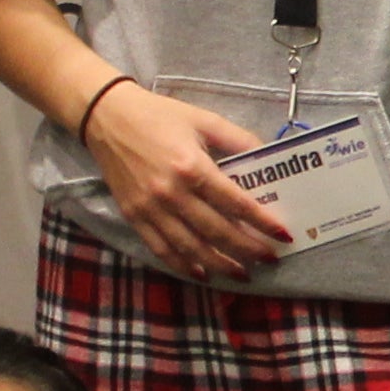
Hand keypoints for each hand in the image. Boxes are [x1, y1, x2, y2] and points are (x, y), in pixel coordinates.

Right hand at [79, 79, 295, 281]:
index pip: (236, 203)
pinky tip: (203, 274)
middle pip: (217, 232)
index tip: (283, 235)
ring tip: (243, 274)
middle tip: (270, 259)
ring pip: (191, 248)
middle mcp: (172, 194)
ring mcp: (150, 209)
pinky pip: (161, 249)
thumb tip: (268, 156)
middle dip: (248, 250)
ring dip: (220, 265)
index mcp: (192, 167)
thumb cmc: (159, 116)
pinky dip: (183, 265)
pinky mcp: (133, 217)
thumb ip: (238, 139)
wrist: (107, 118)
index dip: (262, 223)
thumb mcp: (204, 120)